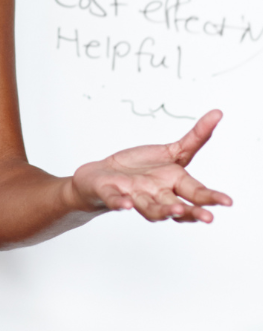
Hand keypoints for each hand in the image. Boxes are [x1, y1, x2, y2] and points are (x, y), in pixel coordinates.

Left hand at [70, 110, 232, 222]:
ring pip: (151, 209)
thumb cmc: (141, 167)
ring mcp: (135, 196)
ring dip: (162, 211)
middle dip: (192, 212)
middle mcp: (158, 195)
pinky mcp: (111, 193)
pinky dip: (121, 203)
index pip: (197, 193)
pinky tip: (126, 204)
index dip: (212, 198)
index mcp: (174, 185)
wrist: (103, 176)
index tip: (228, 202)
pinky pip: (116, 200)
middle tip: (208, 217)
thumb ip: (195, 138)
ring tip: (175, 211)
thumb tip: (218, 113)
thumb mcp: (171, 151)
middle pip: (177, 206)